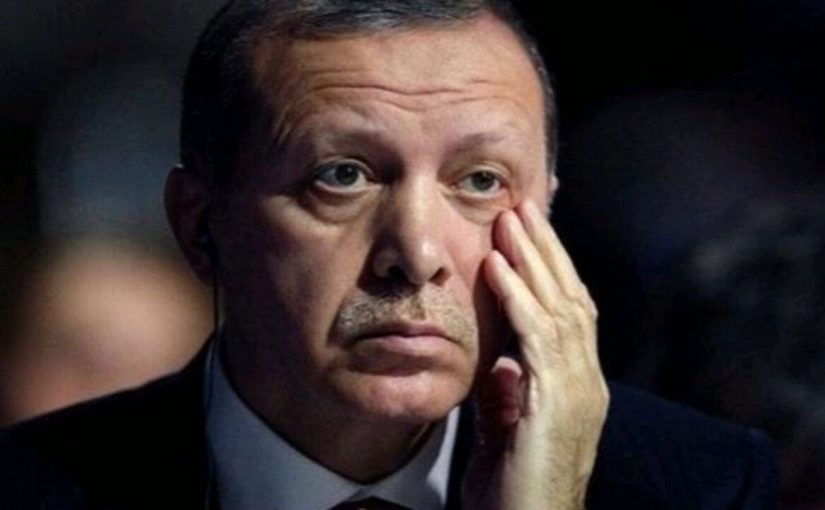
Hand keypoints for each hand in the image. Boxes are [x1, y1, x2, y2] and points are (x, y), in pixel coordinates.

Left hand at [462, 200, 608, 509]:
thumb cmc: (515, 489)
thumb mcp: (507, 431)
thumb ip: (509, 394)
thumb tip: (502, 363)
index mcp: (577, 386)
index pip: (570, 314)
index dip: (552, 270)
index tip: (530, 234)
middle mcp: (586, 381)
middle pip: (572, 299)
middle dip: (547, 250)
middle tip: (524, 206)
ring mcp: (577, 390)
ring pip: (560, 307)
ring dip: (533, 259)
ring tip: (511, 219)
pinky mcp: (556, 401)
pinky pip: (537, 336)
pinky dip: (519, 296)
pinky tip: (499, 266)